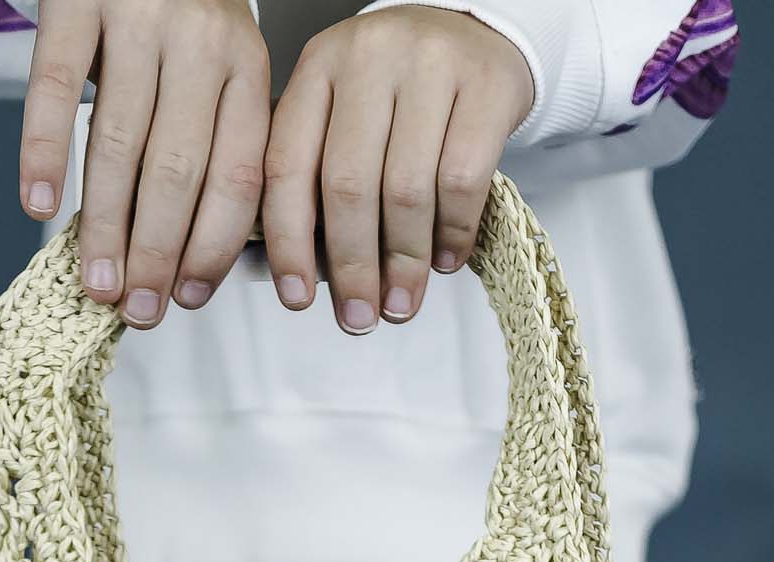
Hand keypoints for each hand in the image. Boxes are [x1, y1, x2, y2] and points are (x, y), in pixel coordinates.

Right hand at [19, 0, 270, 326]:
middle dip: (157, 253)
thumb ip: (216, 144)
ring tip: (95, 282)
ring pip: (120, 142)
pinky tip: (37, 206)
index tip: (187, 298)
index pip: (238, 176)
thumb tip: (188, 262)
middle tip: (137, 309)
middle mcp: (200, 42)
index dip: (211, 248)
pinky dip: (43, 153)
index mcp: (245, 69)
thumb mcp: (219, 69)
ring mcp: (138, 16)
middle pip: (179, 170)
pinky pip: (55, 88)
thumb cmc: (175, 16)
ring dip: (105, 225)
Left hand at [261, 6, 533, 333]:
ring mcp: (430, 64)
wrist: (476, 32)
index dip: (288, 241)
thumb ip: (320, 170)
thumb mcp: (346, 110)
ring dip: (403, 261)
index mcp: (318, 66)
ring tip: (401, 301)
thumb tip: (312, 273)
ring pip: (406, 189)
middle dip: (351, 266)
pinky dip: (452, 233)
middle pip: (348, 184)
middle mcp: (368, 56)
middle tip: (358, 316)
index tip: (297, 297)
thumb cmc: (402, 91)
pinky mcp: (486, 83)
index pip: (287, 164)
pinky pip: (462, 180)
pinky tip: (445, 260)